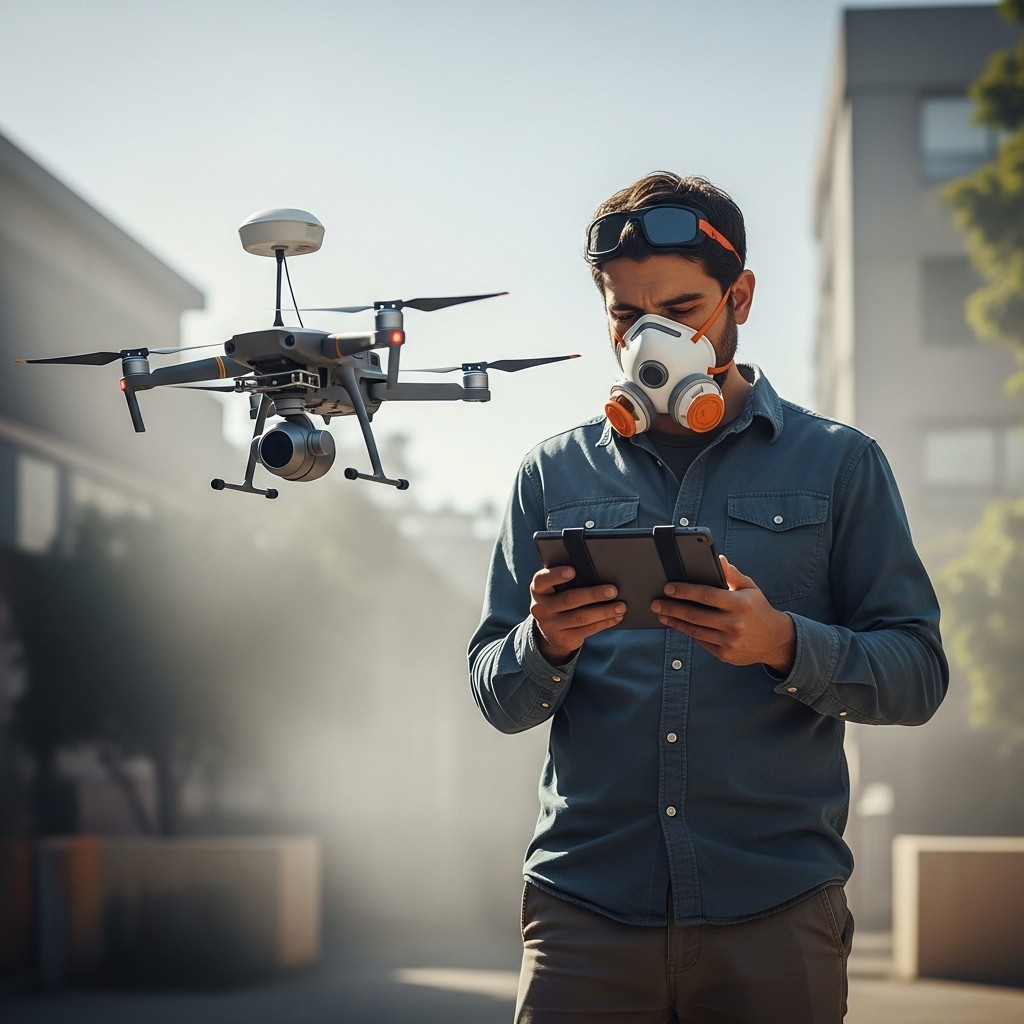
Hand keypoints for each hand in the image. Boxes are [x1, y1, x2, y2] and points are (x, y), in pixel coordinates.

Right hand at [530, 566, 625, 661]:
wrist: (551, 631)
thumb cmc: (560, 599)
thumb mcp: (556, 590)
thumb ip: (568, 582)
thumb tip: (598, 574)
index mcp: (538, 590)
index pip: (542, 580)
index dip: (556, 575)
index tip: (573, 571)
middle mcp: (540, 608)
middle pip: (569, 599)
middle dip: (593, 595)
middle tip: (613, 590)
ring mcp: (550, 626)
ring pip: (581, 617)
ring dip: (604, 611)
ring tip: (621, 606)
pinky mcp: (562, 639)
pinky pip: (587, 630)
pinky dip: (604, 623)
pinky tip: (616, 617)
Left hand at [650, 555, 795, 672]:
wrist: (775, 640)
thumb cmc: (758, 609)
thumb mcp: (750, 588)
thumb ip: (732, 574)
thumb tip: (718, 559)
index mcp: (740, 604)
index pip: (707, 595)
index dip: (685, 591)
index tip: (668, 588)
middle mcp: (735, 624)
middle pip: (696, 615)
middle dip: (672, 608)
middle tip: (656, 602)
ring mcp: (729, 642)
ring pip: (695, 630)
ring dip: (675, 621)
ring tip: (661, 613)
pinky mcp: (725, 655)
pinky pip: (701, 642)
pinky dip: (687, 632)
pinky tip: (676, 624)